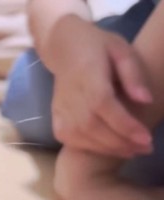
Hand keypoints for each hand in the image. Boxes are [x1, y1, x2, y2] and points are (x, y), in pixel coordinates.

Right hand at [46, 16, 152, 157]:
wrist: (63, 48)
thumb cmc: (97, 47)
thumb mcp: (121, 50)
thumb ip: (133, 75)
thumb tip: (146, 101)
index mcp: (88, 76)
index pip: (103, 105)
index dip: (124, 124)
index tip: (147, 138)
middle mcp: (70, 96)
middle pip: (93, 126)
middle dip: (121, 142)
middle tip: (145, 149)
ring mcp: (59, 110)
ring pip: (82, 137)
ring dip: (108, 148)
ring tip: (132, 151)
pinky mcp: (55, 119)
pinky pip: (71, 140)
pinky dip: (90, 148)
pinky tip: (109, 148)